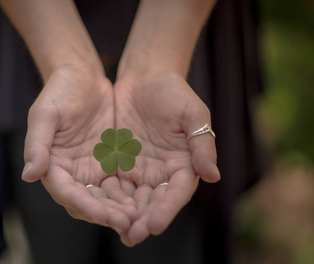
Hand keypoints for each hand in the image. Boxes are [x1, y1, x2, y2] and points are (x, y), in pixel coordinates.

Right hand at [23, 65, 138, 232]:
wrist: (83, 77)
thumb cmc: (60, 91)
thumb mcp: (45, 113)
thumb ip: (37, 144)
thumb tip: (28, 176)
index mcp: (52, 164)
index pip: (66, 193)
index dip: (85, 205)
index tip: (104, 215)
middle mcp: (71, 173)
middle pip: (87, 202)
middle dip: (106, 214)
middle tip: (127, 223)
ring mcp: (91, 169)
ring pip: (104, 199)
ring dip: (119, 211)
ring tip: (139, 218)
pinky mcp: (109, 163)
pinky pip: (119, 185)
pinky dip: (129, 196)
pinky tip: (145, 202)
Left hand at [113, 71, 219, 245]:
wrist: (145, 77)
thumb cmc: (173, 92)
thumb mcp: (192, 112)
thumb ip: (201, 143)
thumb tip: (213, 176)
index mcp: (184, 164)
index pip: (177, 192)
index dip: (167, 210)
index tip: (155, 225)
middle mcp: (163, 172)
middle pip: (154, 202)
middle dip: (144, 220)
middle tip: (132, 236)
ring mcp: (141, 170)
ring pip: (133, 199)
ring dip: (125, 216)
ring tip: (116, 230)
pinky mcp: (120, 164)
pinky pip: (114, 185)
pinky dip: (109, 199)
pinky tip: (99, 210)